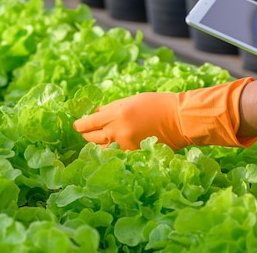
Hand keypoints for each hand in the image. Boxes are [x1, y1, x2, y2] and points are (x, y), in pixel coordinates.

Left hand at [72, 78, 256, 150]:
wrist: (180, 119)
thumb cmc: (158, 105)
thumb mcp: (132, 100)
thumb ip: (113, 108)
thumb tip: (97, 114)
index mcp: (116, 112)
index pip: (89, 122)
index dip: (80, 125)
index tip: (77, 126)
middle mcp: (117, 129)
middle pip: (91, 137)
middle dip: (86, 135)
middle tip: (84, 134)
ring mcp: (125, 144)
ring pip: (101, 150)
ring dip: (97, 147)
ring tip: (97, 145)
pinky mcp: (134, 155)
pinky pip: (116, 156)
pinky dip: (112, 154)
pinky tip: (112, 153)